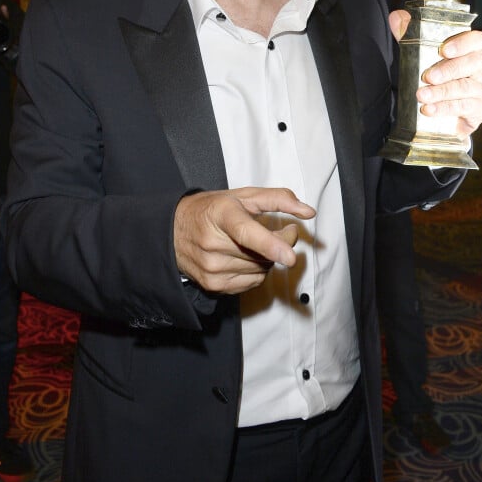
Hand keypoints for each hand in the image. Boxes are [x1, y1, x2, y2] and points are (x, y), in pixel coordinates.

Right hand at [174, 187, 315, 294]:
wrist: (172, 232)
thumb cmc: (212, 210)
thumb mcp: (242, 195)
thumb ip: (278, 199)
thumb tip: (308, 213)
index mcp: (221, 214)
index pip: (246, 232)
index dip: (270, 244)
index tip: (290, 256)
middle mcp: (213, 243)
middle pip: (263, 253)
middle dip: (280, 242)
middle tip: (278, 230)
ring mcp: (212, 268)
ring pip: (261, 269)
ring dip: (268, 257)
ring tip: (253, 243)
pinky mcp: (213, 285)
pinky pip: (253, 282)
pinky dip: (257, 270)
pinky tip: (245, 257)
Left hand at [389, 10, 481, 137]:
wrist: (435, 113)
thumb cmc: (432, 80)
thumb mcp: (418, 57)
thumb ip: (408, 36)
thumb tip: (397, 16)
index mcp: (470, 52)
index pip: (478, 41)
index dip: (464, 43)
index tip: (444, 49)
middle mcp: (480, 70)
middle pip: (471, 64)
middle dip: (448, 70)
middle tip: (427, 77)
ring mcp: (481, 90)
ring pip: (465, 88)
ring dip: (442, 92)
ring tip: (421, 96)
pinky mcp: (480, 110)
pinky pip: (465, 107)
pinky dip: (444, 108)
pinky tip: (429, 109)